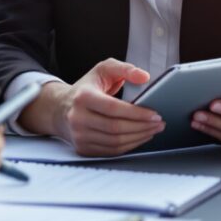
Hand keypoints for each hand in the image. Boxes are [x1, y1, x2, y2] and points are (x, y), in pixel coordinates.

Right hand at [21, 59, 161, 156]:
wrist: (60, 108)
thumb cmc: (87, 88)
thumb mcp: (103, 70)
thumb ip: (125, 69)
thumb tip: (144, 77)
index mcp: (83, 97)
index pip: (114, 108)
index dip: (137, 113)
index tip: (155, 114)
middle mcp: (78, 118)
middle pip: (116, 128)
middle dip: (142, 127)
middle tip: (159, 123)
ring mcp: (79, 136)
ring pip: (115, 142)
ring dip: (139, 138)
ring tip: (153, 130)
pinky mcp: (83, 148)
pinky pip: (111, 151)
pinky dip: (129, 146)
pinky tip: (140, 137)